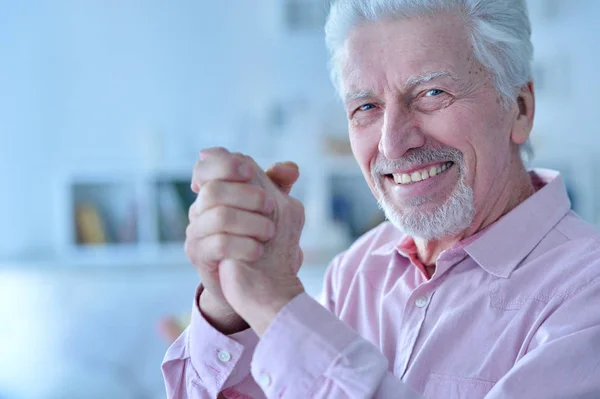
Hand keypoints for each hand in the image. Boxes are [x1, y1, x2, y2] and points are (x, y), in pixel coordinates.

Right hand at [185, 147, 300, 332]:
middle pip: (214, 189)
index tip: (250, 172)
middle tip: (271, 206)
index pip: (205, 165)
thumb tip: (290, 168)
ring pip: (219, 216)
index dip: (226, 164)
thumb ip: (279, 185)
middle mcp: (199, 209)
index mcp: (214, 191)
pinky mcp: (199, 256)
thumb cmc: (261, 238)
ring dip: (251, 222)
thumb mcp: (274, 209)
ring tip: (270, 232)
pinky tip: (259, 251)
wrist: (255, 282)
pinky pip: (218, 244)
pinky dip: (244, 245)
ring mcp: (196, 232)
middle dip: (247, 195)